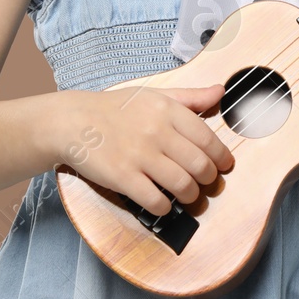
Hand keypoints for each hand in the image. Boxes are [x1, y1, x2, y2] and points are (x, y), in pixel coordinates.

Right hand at [56, 84, 233, 215]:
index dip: (222, 157)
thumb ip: (190, 96)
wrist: (74, 121)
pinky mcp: (122, 177)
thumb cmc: (117, 108)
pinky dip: (165, 207)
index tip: (224, 166)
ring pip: (182, 185)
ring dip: (191, 196)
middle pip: (200, 165)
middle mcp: (157, 132)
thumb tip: (221, 92)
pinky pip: (155, 200)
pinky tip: (164, 204)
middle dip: (209, 180)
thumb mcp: (155, 94)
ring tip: (189, 196)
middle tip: (207, 183)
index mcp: (168, 110)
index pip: (208, 138)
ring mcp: (139, 156)